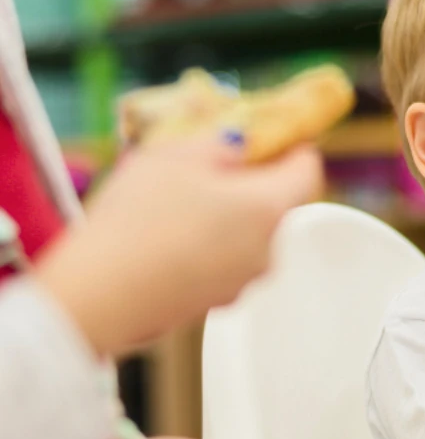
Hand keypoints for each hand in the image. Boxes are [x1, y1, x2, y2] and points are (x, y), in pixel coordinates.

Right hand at [36, 139, 322, 356]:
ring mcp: (243, 282)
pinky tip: (170, 236)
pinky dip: (209, 245)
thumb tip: (239, 146)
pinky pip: (224, 262)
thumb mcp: (176, 157)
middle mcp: (268, 250)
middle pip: (276, 205)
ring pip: (248, 236)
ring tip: (181, 200)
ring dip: (228, 216)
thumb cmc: (141, 218)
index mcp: (270, 209)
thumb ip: (220, 144)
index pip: (308, 171)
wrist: (101, 294)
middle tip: (215, 164)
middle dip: (252, 183)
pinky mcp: (216, 302)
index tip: (277, 135)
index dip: (294, 148)